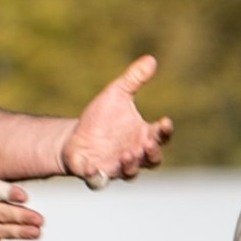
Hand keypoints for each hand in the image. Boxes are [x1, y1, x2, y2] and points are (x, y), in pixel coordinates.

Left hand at [60, 55, 172, 188]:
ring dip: (131, 165)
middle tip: (148, 144)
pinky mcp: (97, 175)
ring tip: (127, 154)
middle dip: (152, 153)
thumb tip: (150, 59)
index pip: (161, 136)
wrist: (74, 137)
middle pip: (152, 160)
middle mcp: (135, 155)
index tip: (165, 122)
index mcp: (143, 136)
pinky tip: (93, 169)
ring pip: (130, 173)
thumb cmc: (100, 118)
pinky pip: (99, 181)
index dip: (165, 131)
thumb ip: (134, 79)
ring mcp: (117, 167)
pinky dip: (98, 178)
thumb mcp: (116, 94)